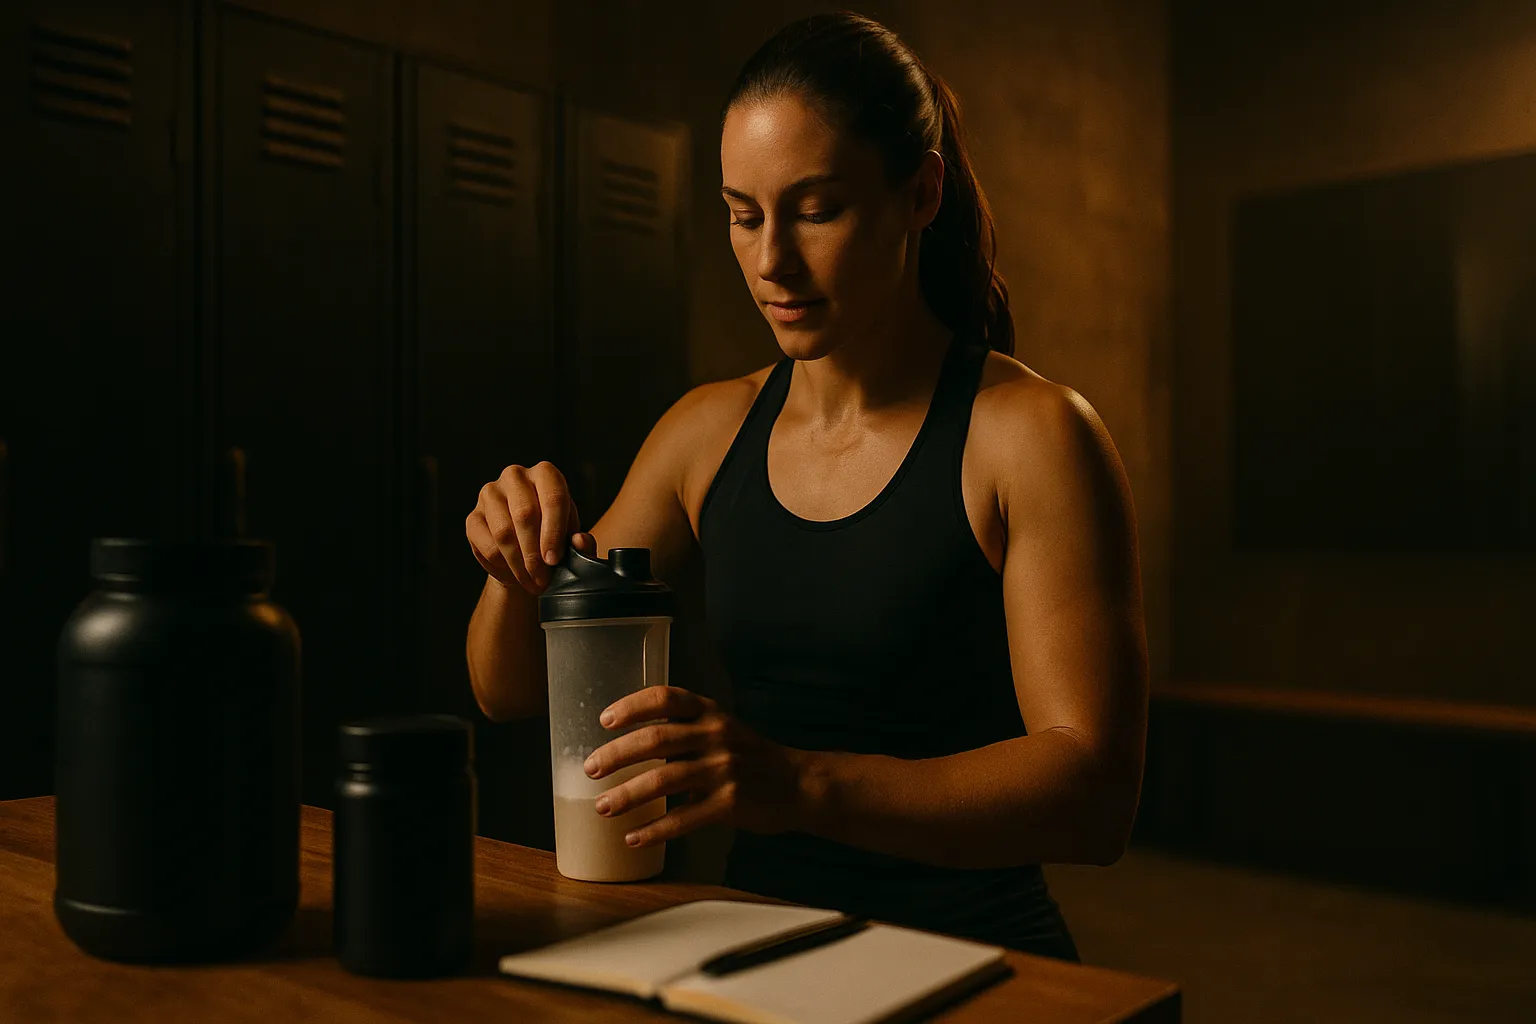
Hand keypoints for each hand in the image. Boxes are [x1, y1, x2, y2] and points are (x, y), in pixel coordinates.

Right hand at [466, 461, 593, 592]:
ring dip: (519, 563)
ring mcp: (490, 494)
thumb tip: (580, 542)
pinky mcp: (473, 516)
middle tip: (542, 578)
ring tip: (532, 582)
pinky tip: (514, 574)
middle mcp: (516, 476)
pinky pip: (487, 545)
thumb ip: (582, 543)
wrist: (524, 552)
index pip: (552, 498)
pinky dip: (503, 565)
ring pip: (503, 532)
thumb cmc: (553, 539)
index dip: (553, 532)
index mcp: (546, 474)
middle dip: (535, 553)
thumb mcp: (573, 541)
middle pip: (525, 514)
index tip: (554, 560)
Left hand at [581, 686, 808, 848]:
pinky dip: (655, 830)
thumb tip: (628, 746)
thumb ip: (684, 730)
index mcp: (710, 713)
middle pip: (656, 739)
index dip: (632, 706)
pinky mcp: (730, 804)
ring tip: (603, 807)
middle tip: (591, 769)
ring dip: (627, 795)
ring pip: (664, 780)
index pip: (666, 698)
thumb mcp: (722, 729)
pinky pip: (684, 818)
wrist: (799, 784)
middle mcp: (716, 736)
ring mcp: (724, 770)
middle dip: (617, 755)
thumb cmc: (751, 757)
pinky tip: (634, 837)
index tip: (605, 720)